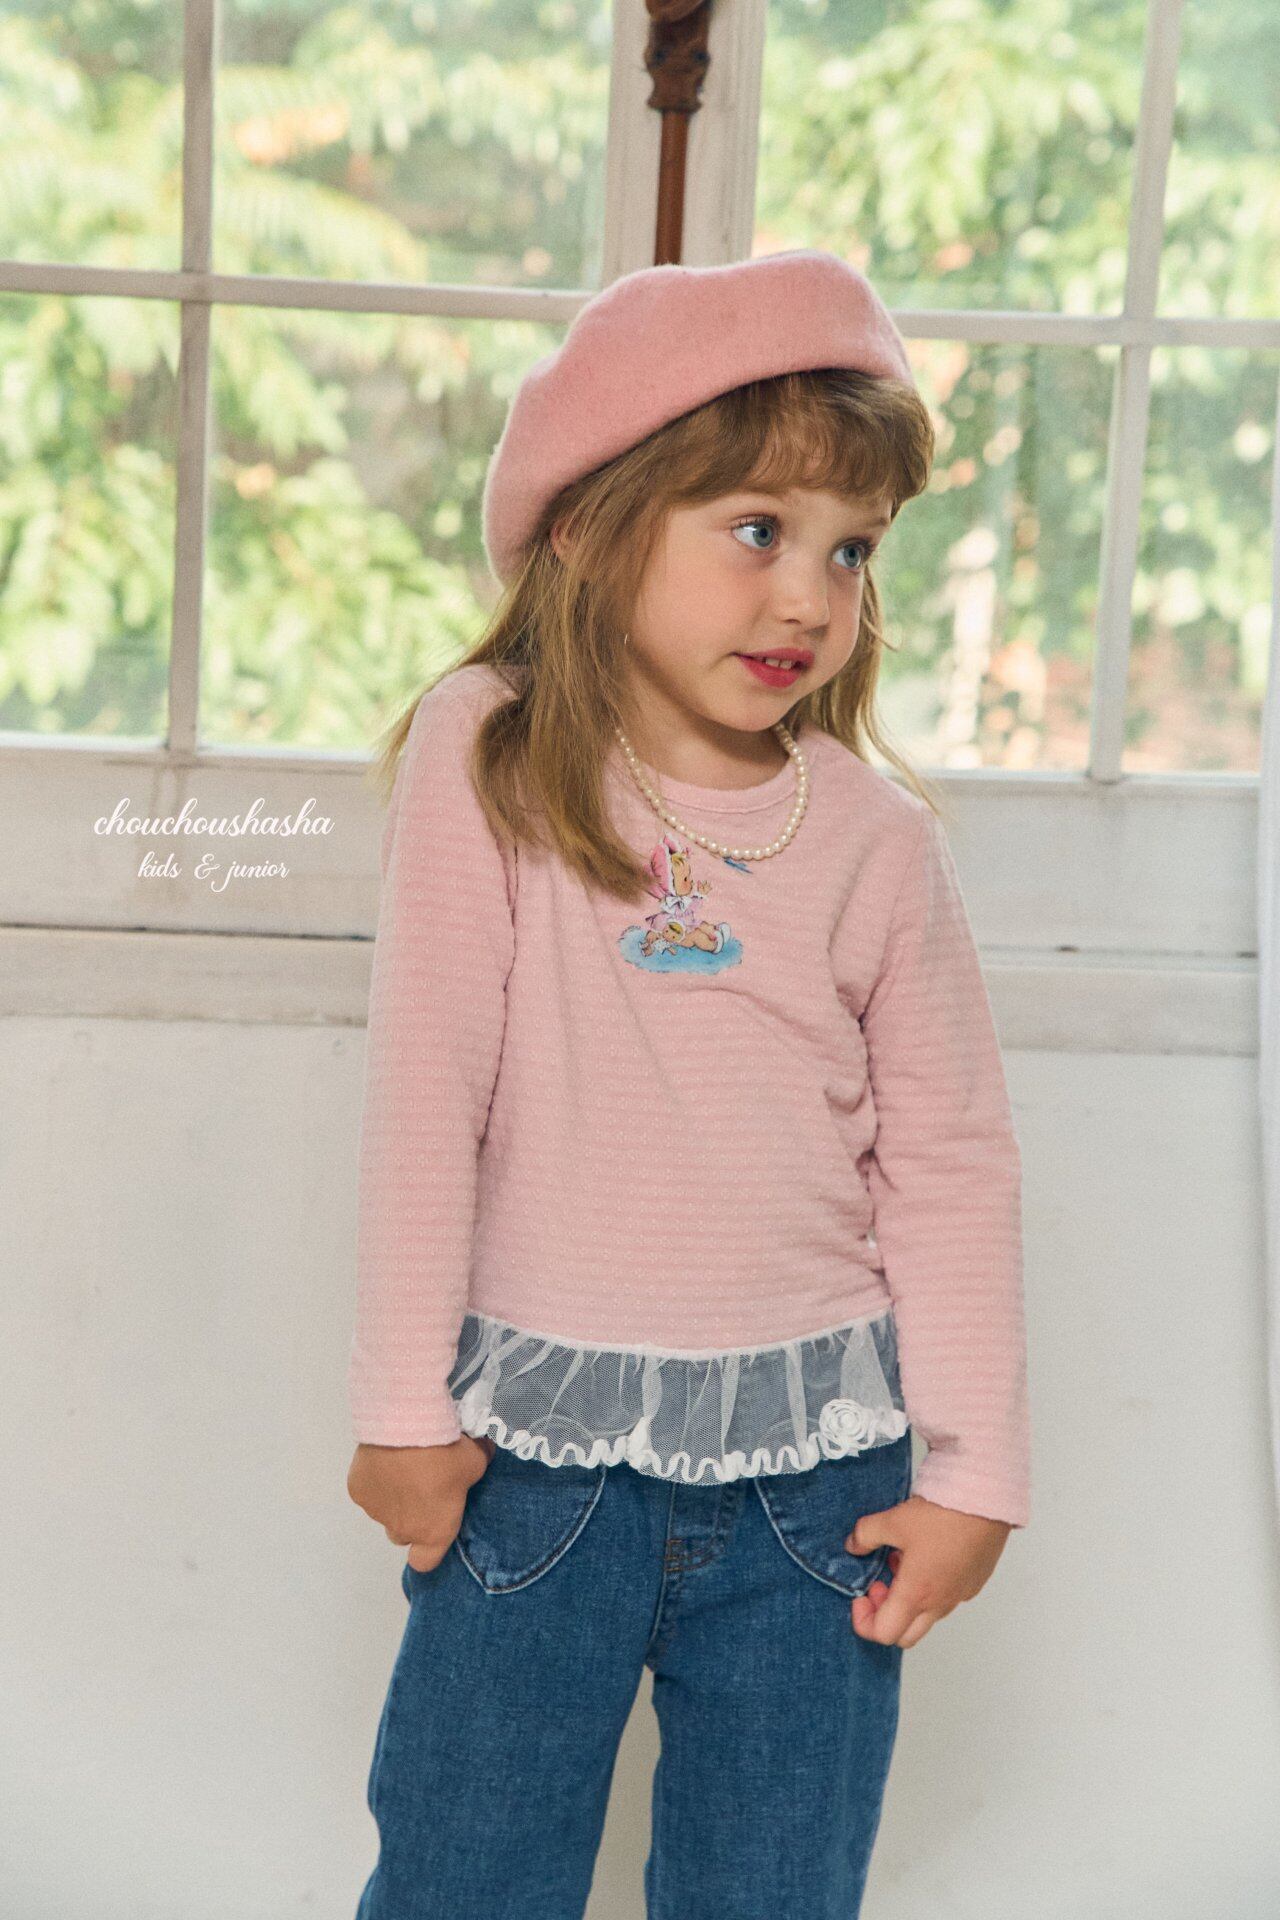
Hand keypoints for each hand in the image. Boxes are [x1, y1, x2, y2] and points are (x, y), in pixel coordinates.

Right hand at [347, 1433, 495, 1571]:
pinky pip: (367, 1490)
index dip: (428, 1550)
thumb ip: (481, 1464)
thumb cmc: (446, 1450)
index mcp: (433, 1531)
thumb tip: (485, 1453)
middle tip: (421, 1488)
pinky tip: (384, 1457)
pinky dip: (375, 1478)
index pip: (425, 1562)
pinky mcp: (357, 1491)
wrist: (406, 1425)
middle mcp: (401, 1529)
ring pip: (383, 1511)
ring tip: (402, 1465)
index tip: (434, 1528)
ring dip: (392, 1495)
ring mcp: (376, 1511)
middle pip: (402, 1534)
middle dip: (411, 1517)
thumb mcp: (477, 1459)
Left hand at [845, 1495, 1010, 1648]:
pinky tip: (925, 1556)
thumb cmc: (942, 1515)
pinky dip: (929, 1588)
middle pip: (905, 1635)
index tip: (860, 1596)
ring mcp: (960, 1595)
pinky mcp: (973, 1583)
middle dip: (884, 1615)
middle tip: (880, 1584)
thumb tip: (853, 1546)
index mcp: (916, 1594)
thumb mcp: (893, 1520)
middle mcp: (940, 1603)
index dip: (863, 1621)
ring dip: (907, 1599)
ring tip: (901, 1561)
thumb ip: (865, 1535)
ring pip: (927, 1616)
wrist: (985, 1502)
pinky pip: (946, 1599)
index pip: (884, 1633)